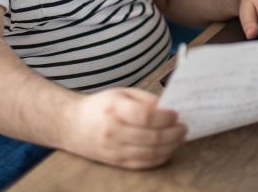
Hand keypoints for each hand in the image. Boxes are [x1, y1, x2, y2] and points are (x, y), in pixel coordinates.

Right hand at [64, 88, 186, 168]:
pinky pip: (142, 164)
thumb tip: (168, 108)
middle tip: (184, 127)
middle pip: (151, 137)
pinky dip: (159, 158)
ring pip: (149, 153)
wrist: (73, 125)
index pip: (145, 116)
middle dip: (173, 133)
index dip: (165, 117)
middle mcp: (113, 131)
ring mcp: (114, 149)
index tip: (177, 114)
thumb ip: (145, 100)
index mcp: (115, 109)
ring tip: (180, 138)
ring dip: (170, 146)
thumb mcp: (122, 93)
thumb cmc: (102, 105)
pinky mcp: (115, 161)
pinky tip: (168, 150)